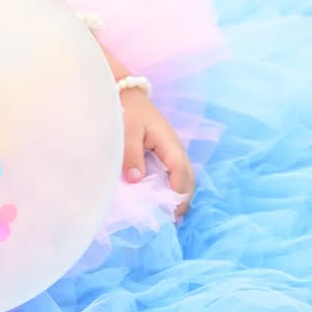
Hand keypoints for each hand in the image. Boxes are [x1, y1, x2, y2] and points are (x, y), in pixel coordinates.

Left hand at [120, 87, 195, 218]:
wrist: (123, 91)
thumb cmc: (125, 110)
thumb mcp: (126, 132)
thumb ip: (131, 155)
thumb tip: (136, 180)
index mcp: (169, 142)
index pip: (180, 171)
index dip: (177, 193)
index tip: (171, 212)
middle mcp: (174, 147)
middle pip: (188, 176)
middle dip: (184, 198)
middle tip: (173, 219)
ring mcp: (170, 149)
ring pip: (183, 175)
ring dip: (180, 194)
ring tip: (172, 214)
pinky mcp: (163, 151)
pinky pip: (174, 172)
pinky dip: (173, 186)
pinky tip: (164, 198)